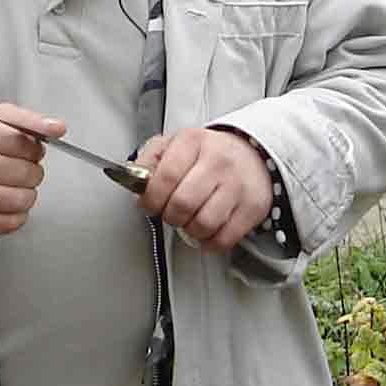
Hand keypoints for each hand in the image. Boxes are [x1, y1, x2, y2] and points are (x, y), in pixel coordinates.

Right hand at [0, 103, 56, 238]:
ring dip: (27, 193)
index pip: (21, 142)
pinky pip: (11, 222)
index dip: (35, 148)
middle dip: (33, 170)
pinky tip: (6, 201)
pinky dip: (17, 214)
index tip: (32, 149)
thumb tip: (57, 128)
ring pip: (22, 199)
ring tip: (14, 185)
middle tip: (21, 167)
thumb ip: (27, 119)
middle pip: (24, 171)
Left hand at [131, 127, 269, 251]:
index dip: (151, 199)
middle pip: (182, 204)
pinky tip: (206, 232)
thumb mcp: (174, 144)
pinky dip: (209, 242)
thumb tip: (132, 180)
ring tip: (190, 220)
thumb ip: (149, 160)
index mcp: (193, 142)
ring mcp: (237, 185)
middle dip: (170, 216)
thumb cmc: (208, 153)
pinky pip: (224, 238)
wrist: (252, 153)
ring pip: (203, 224)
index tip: (149, 205)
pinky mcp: (252, 207)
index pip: (164, 177)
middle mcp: (218, 161)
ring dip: (190, 230)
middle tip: (171, 213)